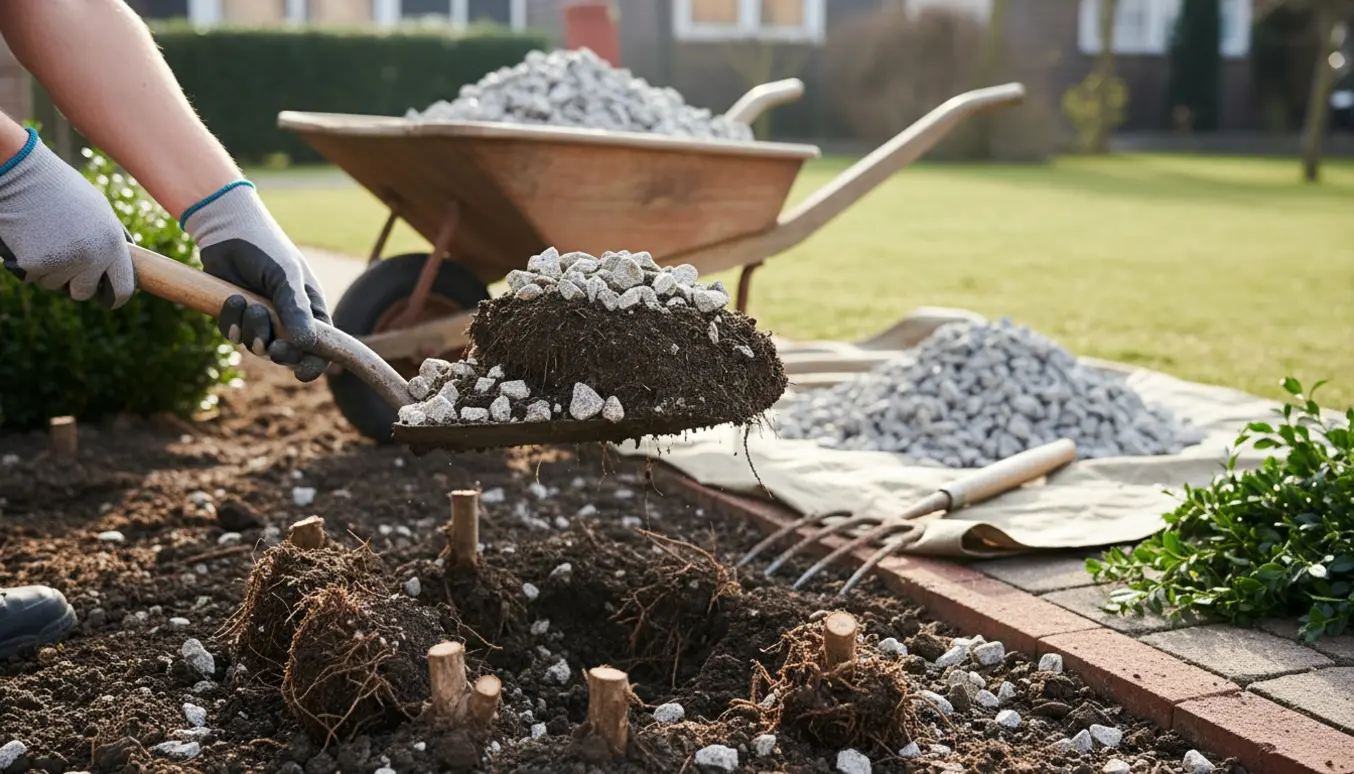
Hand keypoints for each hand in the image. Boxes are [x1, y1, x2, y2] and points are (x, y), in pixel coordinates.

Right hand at [0, 128, 134, 306]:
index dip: (115, 298)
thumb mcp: (100, 211)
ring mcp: (61, 263)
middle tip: (65, 259)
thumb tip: (127, 264)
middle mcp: (91, 257)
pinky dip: (29, 265)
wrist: (22, 175)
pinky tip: (30, 239)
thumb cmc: (63, 191)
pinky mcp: (33, 265)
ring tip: (46, 239)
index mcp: (111, 244)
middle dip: (75, 282)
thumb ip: (114, 240)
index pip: (122, 289)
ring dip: (50, 270)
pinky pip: (34, 278)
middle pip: (84, 292)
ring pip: (56, 285)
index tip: (109, 300)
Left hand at [180, 182, 330, 382]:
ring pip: (257, 346)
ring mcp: (261, 319)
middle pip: (288, 355)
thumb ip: (296, 311)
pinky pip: (233, 335)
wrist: (228, 232)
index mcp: (311, 311)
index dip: (314, 364)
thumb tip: (306, 344)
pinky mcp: (236, 317)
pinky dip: (231, 322)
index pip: (321, 348)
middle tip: (273, 347)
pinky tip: (231, 300)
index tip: (301, 371)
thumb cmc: (267, 250)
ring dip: (251, 331)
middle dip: (279, 353)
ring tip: (245, 303)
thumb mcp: (286, 279)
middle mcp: (288, 319)